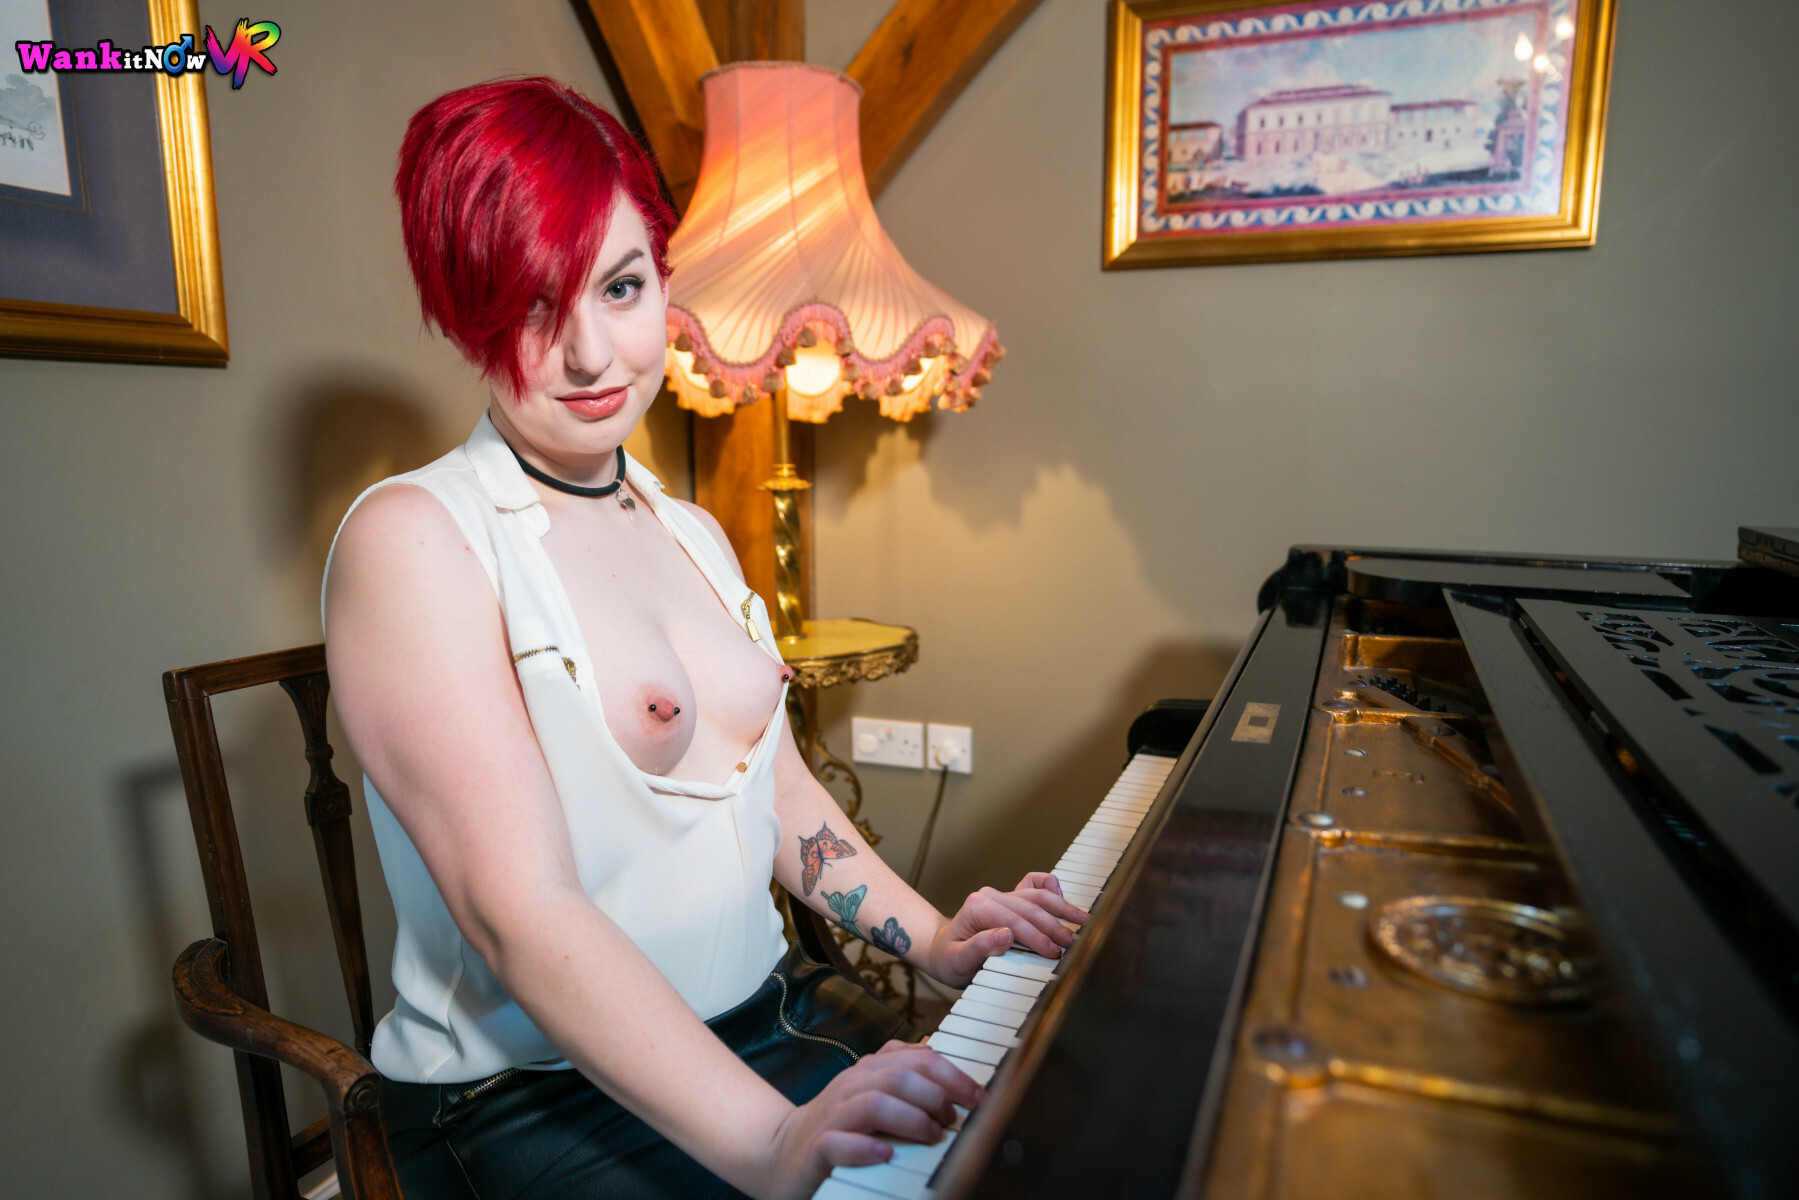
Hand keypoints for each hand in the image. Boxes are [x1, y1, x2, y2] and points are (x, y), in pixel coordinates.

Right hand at [765, 1040, 983, 1199]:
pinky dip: (866, 1147)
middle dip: (935, 1095)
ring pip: (874, 1103)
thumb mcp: (872, 1092)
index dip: (953, 1076)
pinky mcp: (818, 1147)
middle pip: (899, 1076)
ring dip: (910, 1118)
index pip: (917, 1059)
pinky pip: (841, 1142)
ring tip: (931, 1135)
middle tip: (953, 1120)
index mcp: (870, 1071)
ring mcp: (833, 1115)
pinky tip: (887, 1153)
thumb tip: (939, 1058)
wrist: (781, 1150)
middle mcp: (852, 1086)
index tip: (978, 1098)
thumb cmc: (838, 1124)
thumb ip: (902, 1074)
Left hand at [926, 872, 1088, 987]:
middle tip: (1074, 943)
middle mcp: (991, 896)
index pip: (1014, 921)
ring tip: (1083, 922)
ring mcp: (1003, 895)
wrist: (943, 950)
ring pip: (1037, 896)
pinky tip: (1063, 896)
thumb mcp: (958, 960)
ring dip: (1062, 908)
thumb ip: (980, 947)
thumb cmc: (950, 959)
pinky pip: (1033, 885)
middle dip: (1055, 926)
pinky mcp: (1011, 898)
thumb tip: (1006, 935)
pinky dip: (1050, 887)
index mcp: (977, 907)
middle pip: (1030, 908)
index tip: (1054, 952)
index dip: (1036, 937)